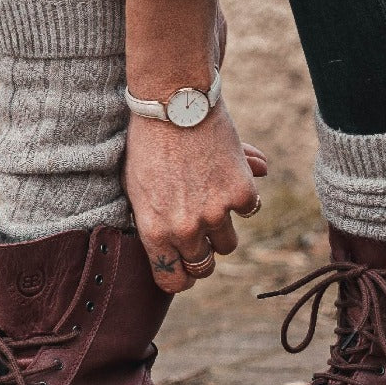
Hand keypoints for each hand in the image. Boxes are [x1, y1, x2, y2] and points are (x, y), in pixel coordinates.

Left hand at [124, 102, 266, 292]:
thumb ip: (153, 224)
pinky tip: (227, 174)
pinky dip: (243, 196)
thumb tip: (175, 254)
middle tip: (200, 232)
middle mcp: (185, 229)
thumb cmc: (147, 143)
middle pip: (203, 266)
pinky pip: (249, 210)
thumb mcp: (136, 188)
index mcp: (154, 232)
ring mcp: (215, 213)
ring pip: (228, 244)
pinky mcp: (240, 193)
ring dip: (223, 228)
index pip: (173, 281)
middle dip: (202, 253)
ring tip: (211, 199)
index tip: (185, 268)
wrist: (173, 103)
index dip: (180, 277)